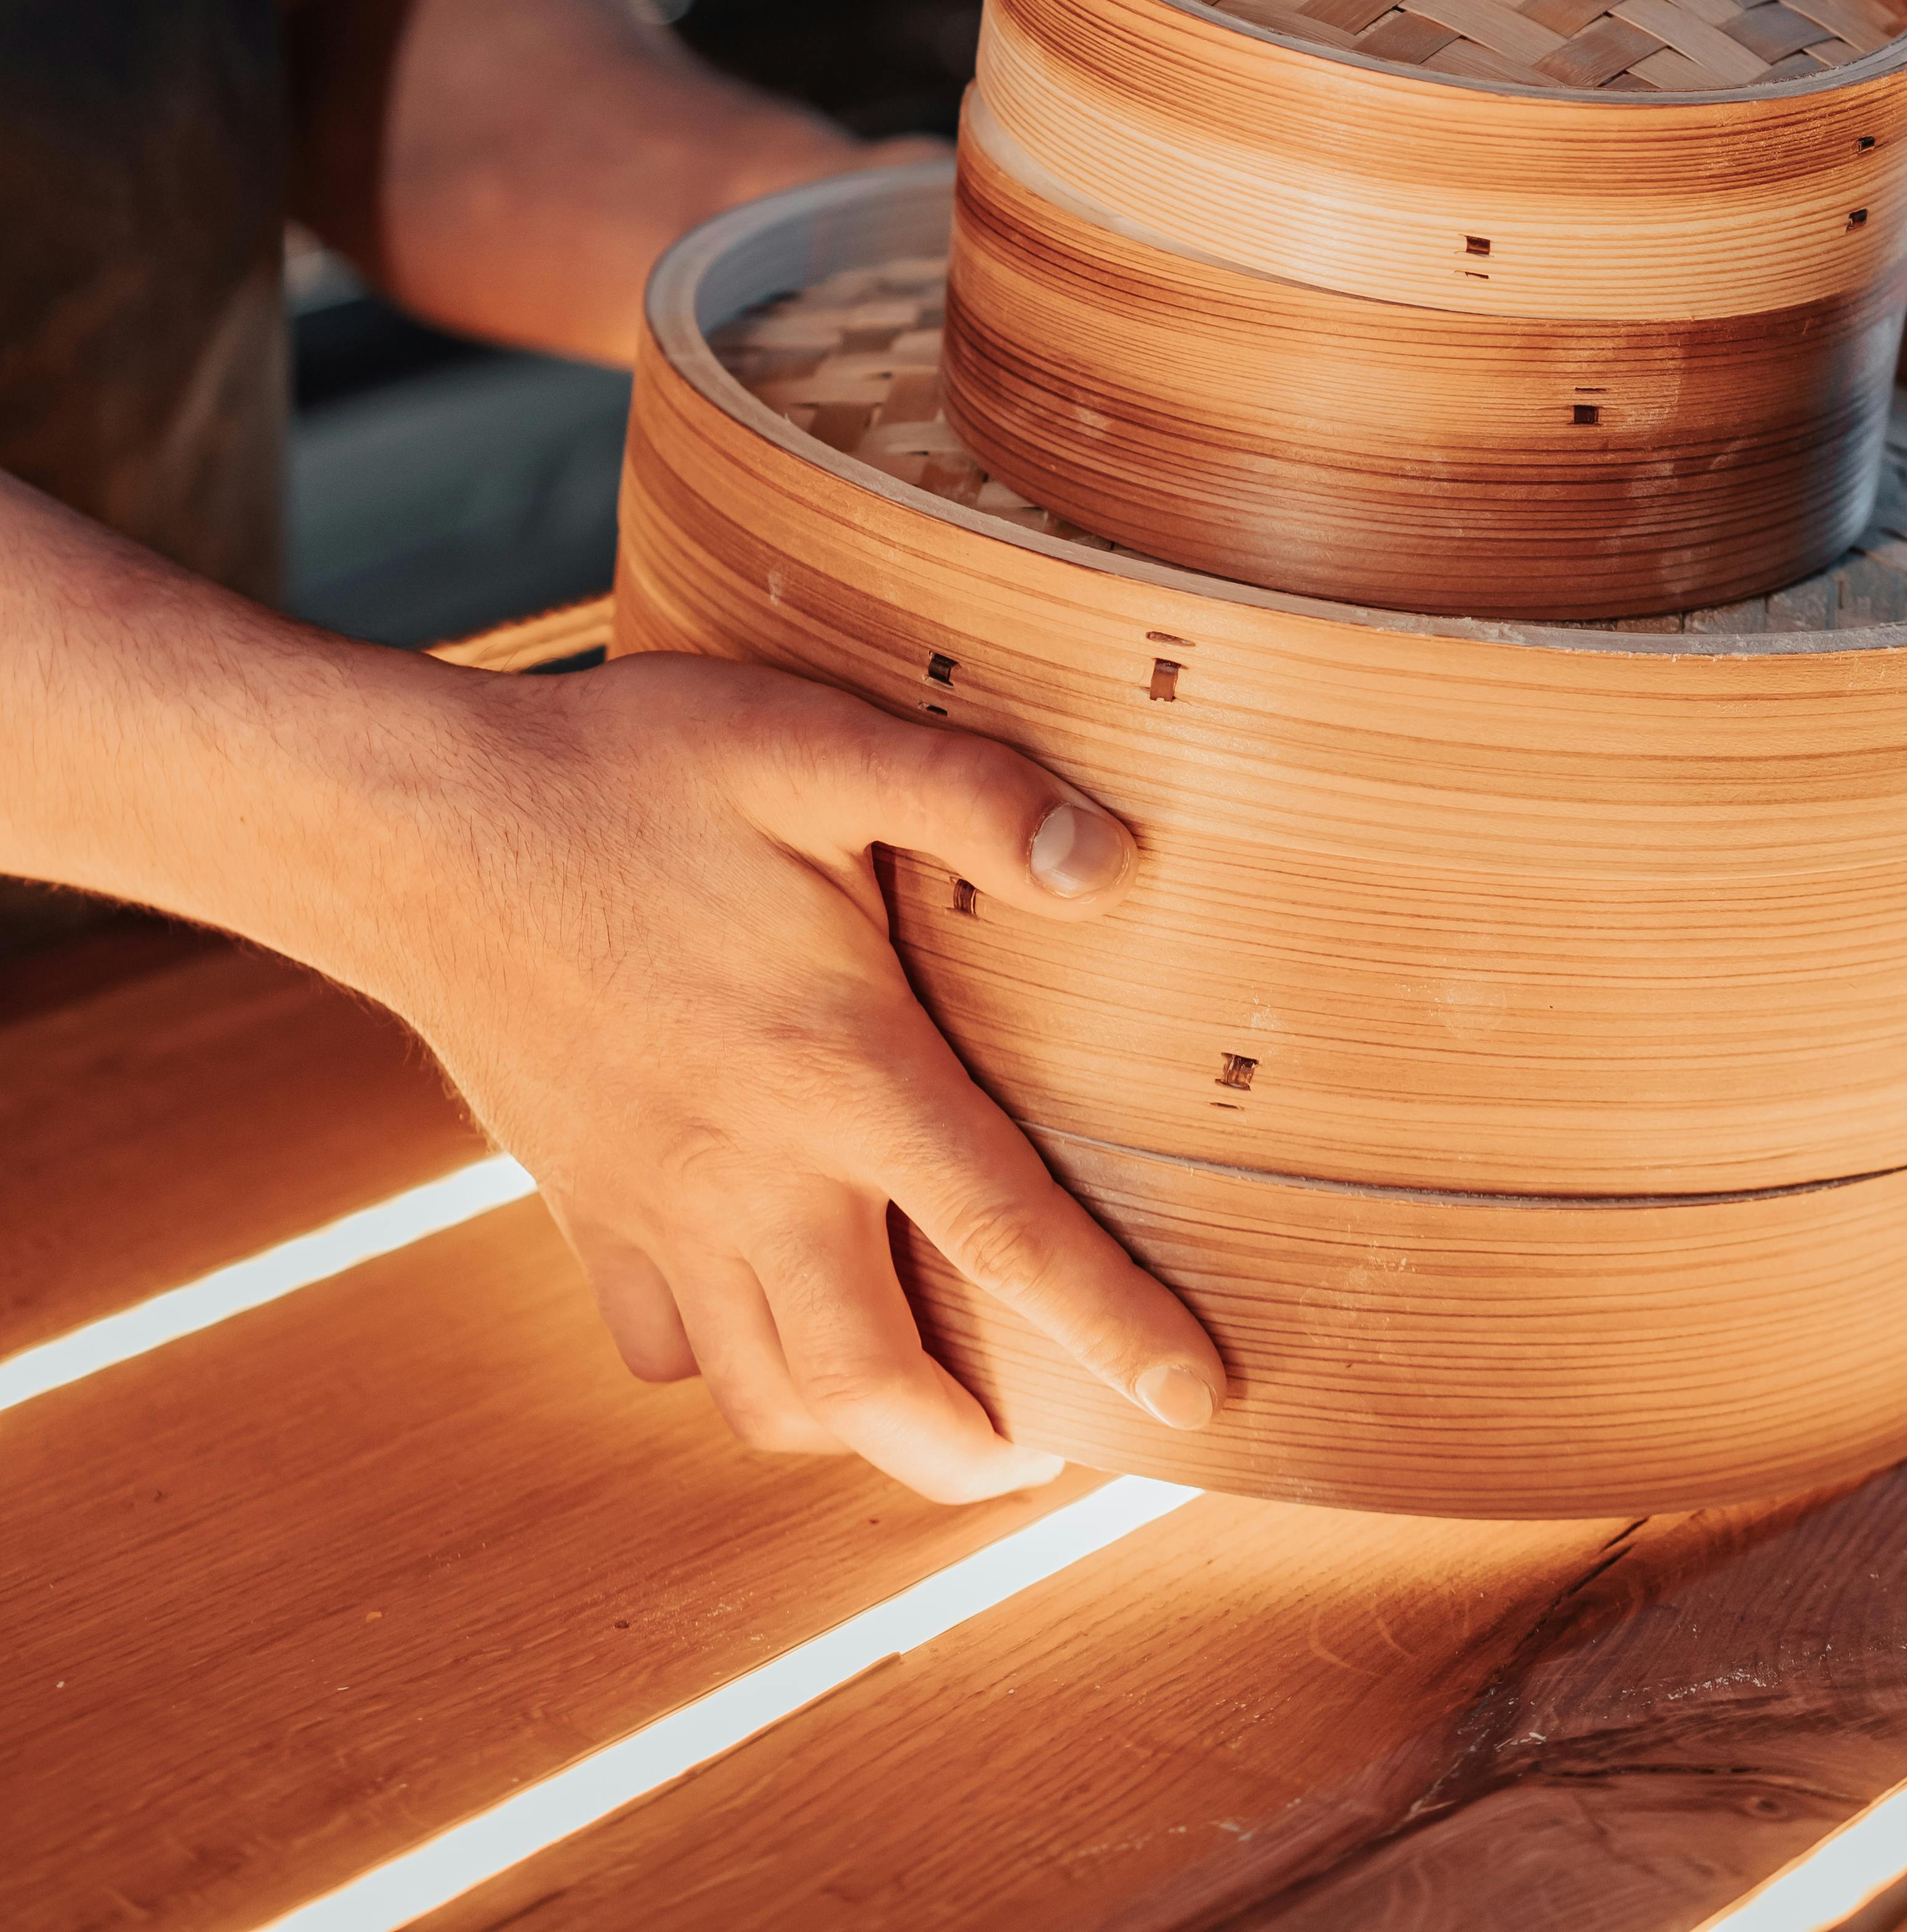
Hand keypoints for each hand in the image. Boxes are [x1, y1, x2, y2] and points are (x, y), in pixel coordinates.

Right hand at [394, 651, 1223, 1500]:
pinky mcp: (582, 1204)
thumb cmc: (621, 774)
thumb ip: (971, 796)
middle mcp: (745, 1171)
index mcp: (832, 1071)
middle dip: (977, 1456)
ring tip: (937, 1414)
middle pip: (873, 1386)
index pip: (1003, 1233)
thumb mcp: (810, 743)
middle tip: (1057, 1455)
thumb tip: (1112, 863)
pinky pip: (663, 1344)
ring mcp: (652, 1205)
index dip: (1110, 1327)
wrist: (417, 828)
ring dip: (860, 1429)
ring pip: (763, 1394)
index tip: (1197, 1398)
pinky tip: (777, 1313)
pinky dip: (730, 1365)